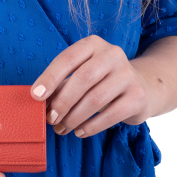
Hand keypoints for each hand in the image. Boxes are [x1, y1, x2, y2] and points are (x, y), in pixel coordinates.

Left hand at [30, 35, 155, 137]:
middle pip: (83, 79)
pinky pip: (110, 115)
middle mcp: (113, 54)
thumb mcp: (81, 74)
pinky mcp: (138, 96)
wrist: (141, 87)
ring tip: (63, 128)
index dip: (50, 78)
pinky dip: (91, 126)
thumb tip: (39, 101)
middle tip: (51, 118)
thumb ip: (61, 84)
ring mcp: (128, 74)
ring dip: (74, 117)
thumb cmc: (100, 81)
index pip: (67, 59)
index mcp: (93, 44)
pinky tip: (80, 131)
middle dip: (62, 102)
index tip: (36, 96)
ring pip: (96, 99)